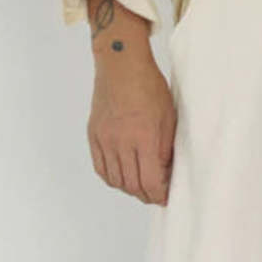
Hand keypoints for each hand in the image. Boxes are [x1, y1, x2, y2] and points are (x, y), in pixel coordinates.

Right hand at [88, 48, 176, 204]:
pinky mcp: (94, 136)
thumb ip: (165, 146)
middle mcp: (122, 142)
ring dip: (130, 188)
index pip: (150, 181)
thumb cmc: (149, 85)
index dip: (159, 194)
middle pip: (132, 184)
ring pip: (116, 180)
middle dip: (146, 194)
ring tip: (141, 186)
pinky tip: (122, 176)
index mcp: (144, 136)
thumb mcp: (168, 115)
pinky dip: (112, 178)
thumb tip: (165, 172)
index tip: (166, 196)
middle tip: (156, 194)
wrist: (121, 64)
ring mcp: (105, 140)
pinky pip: (101, 168)